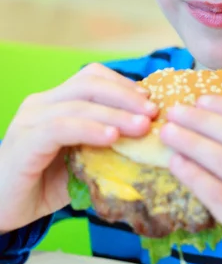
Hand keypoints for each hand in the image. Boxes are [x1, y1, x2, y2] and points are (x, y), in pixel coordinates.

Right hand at [0, 64, 156, 232]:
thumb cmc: (42, 185)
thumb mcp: (81, 160)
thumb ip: (105, 145)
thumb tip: (147, 139)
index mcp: (54, 101)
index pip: (92, 77)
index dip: (123, 85)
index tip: (150, 101)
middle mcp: (41, 104)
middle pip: (89, 82)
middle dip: (126, 95)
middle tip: (153, 112)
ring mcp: (30, 120)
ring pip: (79, 103)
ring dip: (115, 113)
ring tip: (142, 126)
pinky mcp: (25, 142)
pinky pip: (62, 126)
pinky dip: (90, 128)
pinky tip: (112, 136)